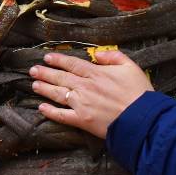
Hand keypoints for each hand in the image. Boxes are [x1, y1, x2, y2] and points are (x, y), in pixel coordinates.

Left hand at [30, 51, 152, 138]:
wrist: (142, 119)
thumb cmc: (139, 93)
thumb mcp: (131, 66)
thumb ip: (114, 56)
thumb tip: (98, 54)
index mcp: (96, 73)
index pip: (72, 64)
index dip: (58, 60)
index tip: (47, 57)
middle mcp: (85, 87)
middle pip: (61, 77)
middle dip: (45, 73)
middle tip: (33, 70)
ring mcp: (81, 104)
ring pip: (57, 94)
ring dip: (44, 88)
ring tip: (34, 85)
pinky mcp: (82, 120)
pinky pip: (62, 115)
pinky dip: (50, 111)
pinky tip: (41, 107)